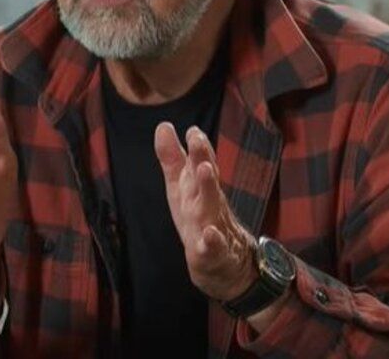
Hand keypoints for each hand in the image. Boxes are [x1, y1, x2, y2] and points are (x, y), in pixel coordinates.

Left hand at [154, 122, 257, 302]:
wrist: (224, 262)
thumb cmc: (200, 216)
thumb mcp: (182, 186)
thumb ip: (172, 158)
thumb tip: (164, 125)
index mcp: (198, 187)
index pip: (200, 161)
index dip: (197, 145)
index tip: (192, 130)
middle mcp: (208, 202)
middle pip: (206, 177)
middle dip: (202, 156)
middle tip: (197, 138)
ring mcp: (213, 226)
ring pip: (210, 206)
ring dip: (208, 187)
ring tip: (204, 169)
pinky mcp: (212, 253)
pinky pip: (213, 246)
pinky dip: (212, 240)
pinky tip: (210, 234)